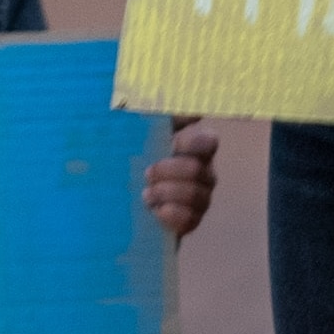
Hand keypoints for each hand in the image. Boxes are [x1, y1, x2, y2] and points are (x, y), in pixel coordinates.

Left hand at [144, 120, 219, 237]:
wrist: (124, 205)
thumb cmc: (138, 165)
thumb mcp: (144, 138)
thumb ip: (164, 121)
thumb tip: (194, 110)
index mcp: (195, 151)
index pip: (209, 141)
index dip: (192, 143)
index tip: (172, 145)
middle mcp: (204, 174)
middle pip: (196, 170)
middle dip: (168, 171)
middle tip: (147, 173)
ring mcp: (201, 200)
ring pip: (194, 195)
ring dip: (166, 192)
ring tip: (146, 195)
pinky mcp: (191, 222)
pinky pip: (190, 219)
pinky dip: (170, 214)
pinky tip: (156, 211)